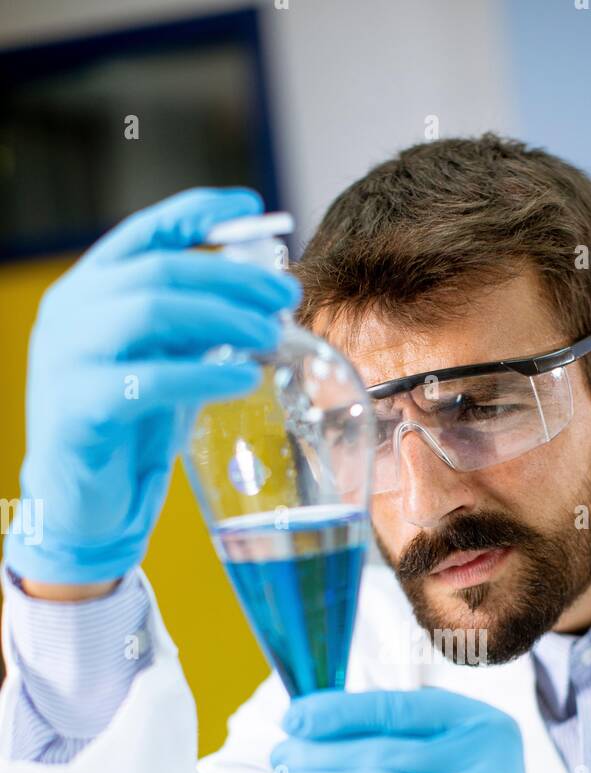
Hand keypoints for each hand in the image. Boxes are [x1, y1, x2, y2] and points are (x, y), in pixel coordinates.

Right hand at [4, 187, 300, 584]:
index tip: (256, 207)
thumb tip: (266, 297)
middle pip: (160, 270)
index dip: (198, 212)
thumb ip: (199, 330)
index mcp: (89, 291)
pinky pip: (148, 379)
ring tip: (272, 335)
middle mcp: (69, 312)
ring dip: (223, 317)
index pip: (144, 232)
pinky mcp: (76, 407)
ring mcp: (65, 357)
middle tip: (286, 296)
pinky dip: (204, 373)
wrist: (84, 508)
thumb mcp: (167, 366)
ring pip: (151, 310)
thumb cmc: (130, 433)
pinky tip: (246, 376)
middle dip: (233, 277)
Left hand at [269, 689, 532, 772]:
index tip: (293, 718)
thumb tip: (306, 725)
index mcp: (482, 724)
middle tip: (280, 759)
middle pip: (382, 752)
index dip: (338, 712)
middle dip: (318, 753)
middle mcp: (488, 765)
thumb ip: (393, 737)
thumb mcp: (445, 757)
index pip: (396, 709)